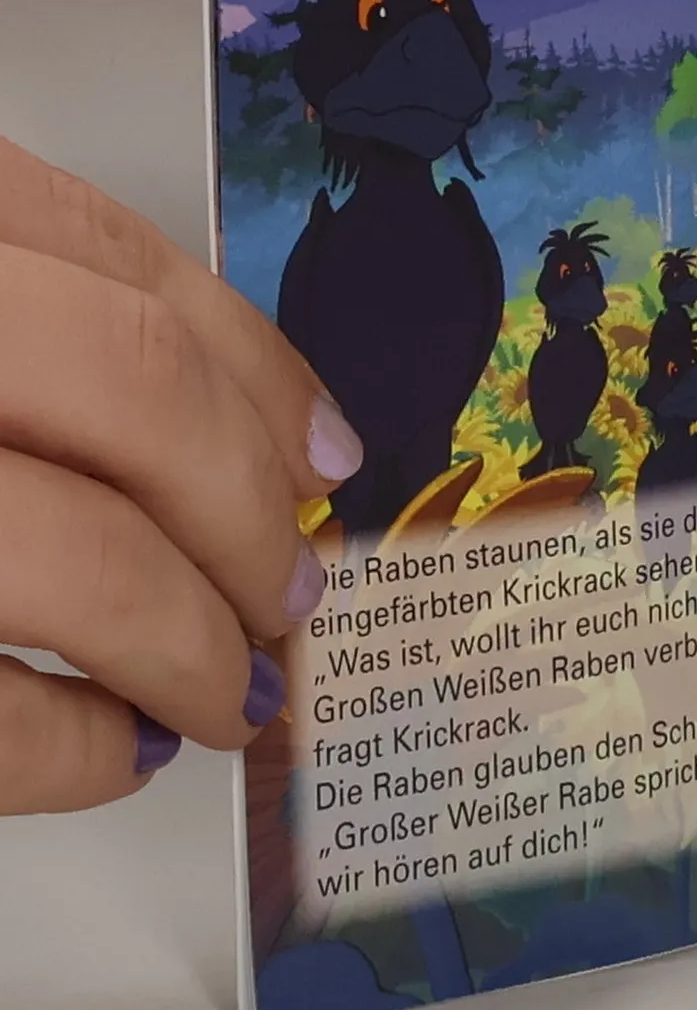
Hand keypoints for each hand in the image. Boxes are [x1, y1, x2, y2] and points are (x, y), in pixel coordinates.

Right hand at [0, 139, 357, 810]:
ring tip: (228, 696)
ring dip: (189, 647)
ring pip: (80, 560)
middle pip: (135, 388)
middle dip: (246, 511)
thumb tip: (272, 451)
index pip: (116, 257)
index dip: (256, 373)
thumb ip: (48, 337)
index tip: (334, 460)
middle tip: (296, 592)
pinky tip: (111, 749)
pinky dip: (72, 752)